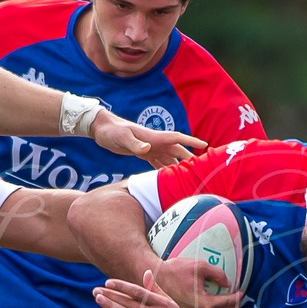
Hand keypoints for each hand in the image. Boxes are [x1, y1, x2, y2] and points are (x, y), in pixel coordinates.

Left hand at [90, 110, 207, 168]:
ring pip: (168, 158)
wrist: (102, 128)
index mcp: (153, 137)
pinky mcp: (142, 153)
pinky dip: (164, 169)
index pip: (177, 138)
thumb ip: (135, 144)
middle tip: (202, 170)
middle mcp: (155, 142)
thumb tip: (147, 149)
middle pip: (177, 151)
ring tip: (188, 178)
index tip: (205, 145)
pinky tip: (169, 178)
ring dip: (178, 166)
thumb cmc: (112, 131)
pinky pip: (157, 162)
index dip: (191, 141)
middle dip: (189, 159)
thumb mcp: (122, 138)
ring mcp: (149, 148)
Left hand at [93, 267, 205, 307]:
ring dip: (110, 306)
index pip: (137, 291)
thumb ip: (156, 289)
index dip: (122, 286)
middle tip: (96, 290)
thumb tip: (146, 273)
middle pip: (128, 302)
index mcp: (161, 302)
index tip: (108, 282)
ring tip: (98, 299)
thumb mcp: (170, 304)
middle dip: (111, 295)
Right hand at [151, 256, 238, 307]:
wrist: (155, 279)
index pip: (228, 303)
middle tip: (235, 300)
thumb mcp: (199, 266)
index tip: (240, 293)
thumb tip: (227, 283)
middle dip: (233, 307)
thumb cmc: (175, 271)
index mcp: (204, 303)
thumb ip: (217, 274)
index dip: (237, 298)